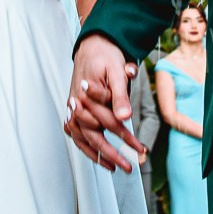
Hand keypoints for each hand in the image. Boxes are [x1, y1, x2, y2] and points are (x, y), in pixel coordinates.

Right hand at [64, 35, 144, 172]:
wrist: (92, 46)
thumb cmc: (105, 57)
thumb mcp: (117, 71)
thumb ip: (120, 95)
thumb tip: (125, 117)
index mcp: (87, 93)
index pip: (109, 122)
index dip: (126, 138)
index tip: (140, 148)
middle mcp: (76, 103)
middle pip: (94, 134)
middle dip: (113, 153)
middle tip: (129, 166)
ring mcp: (72, 108)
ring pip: (82, 138)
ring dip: (98, 155)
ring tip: (114, 167)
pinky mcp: (72, 110)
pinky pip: (74, 134)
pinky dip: (84, 148)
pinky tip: (96, 157)